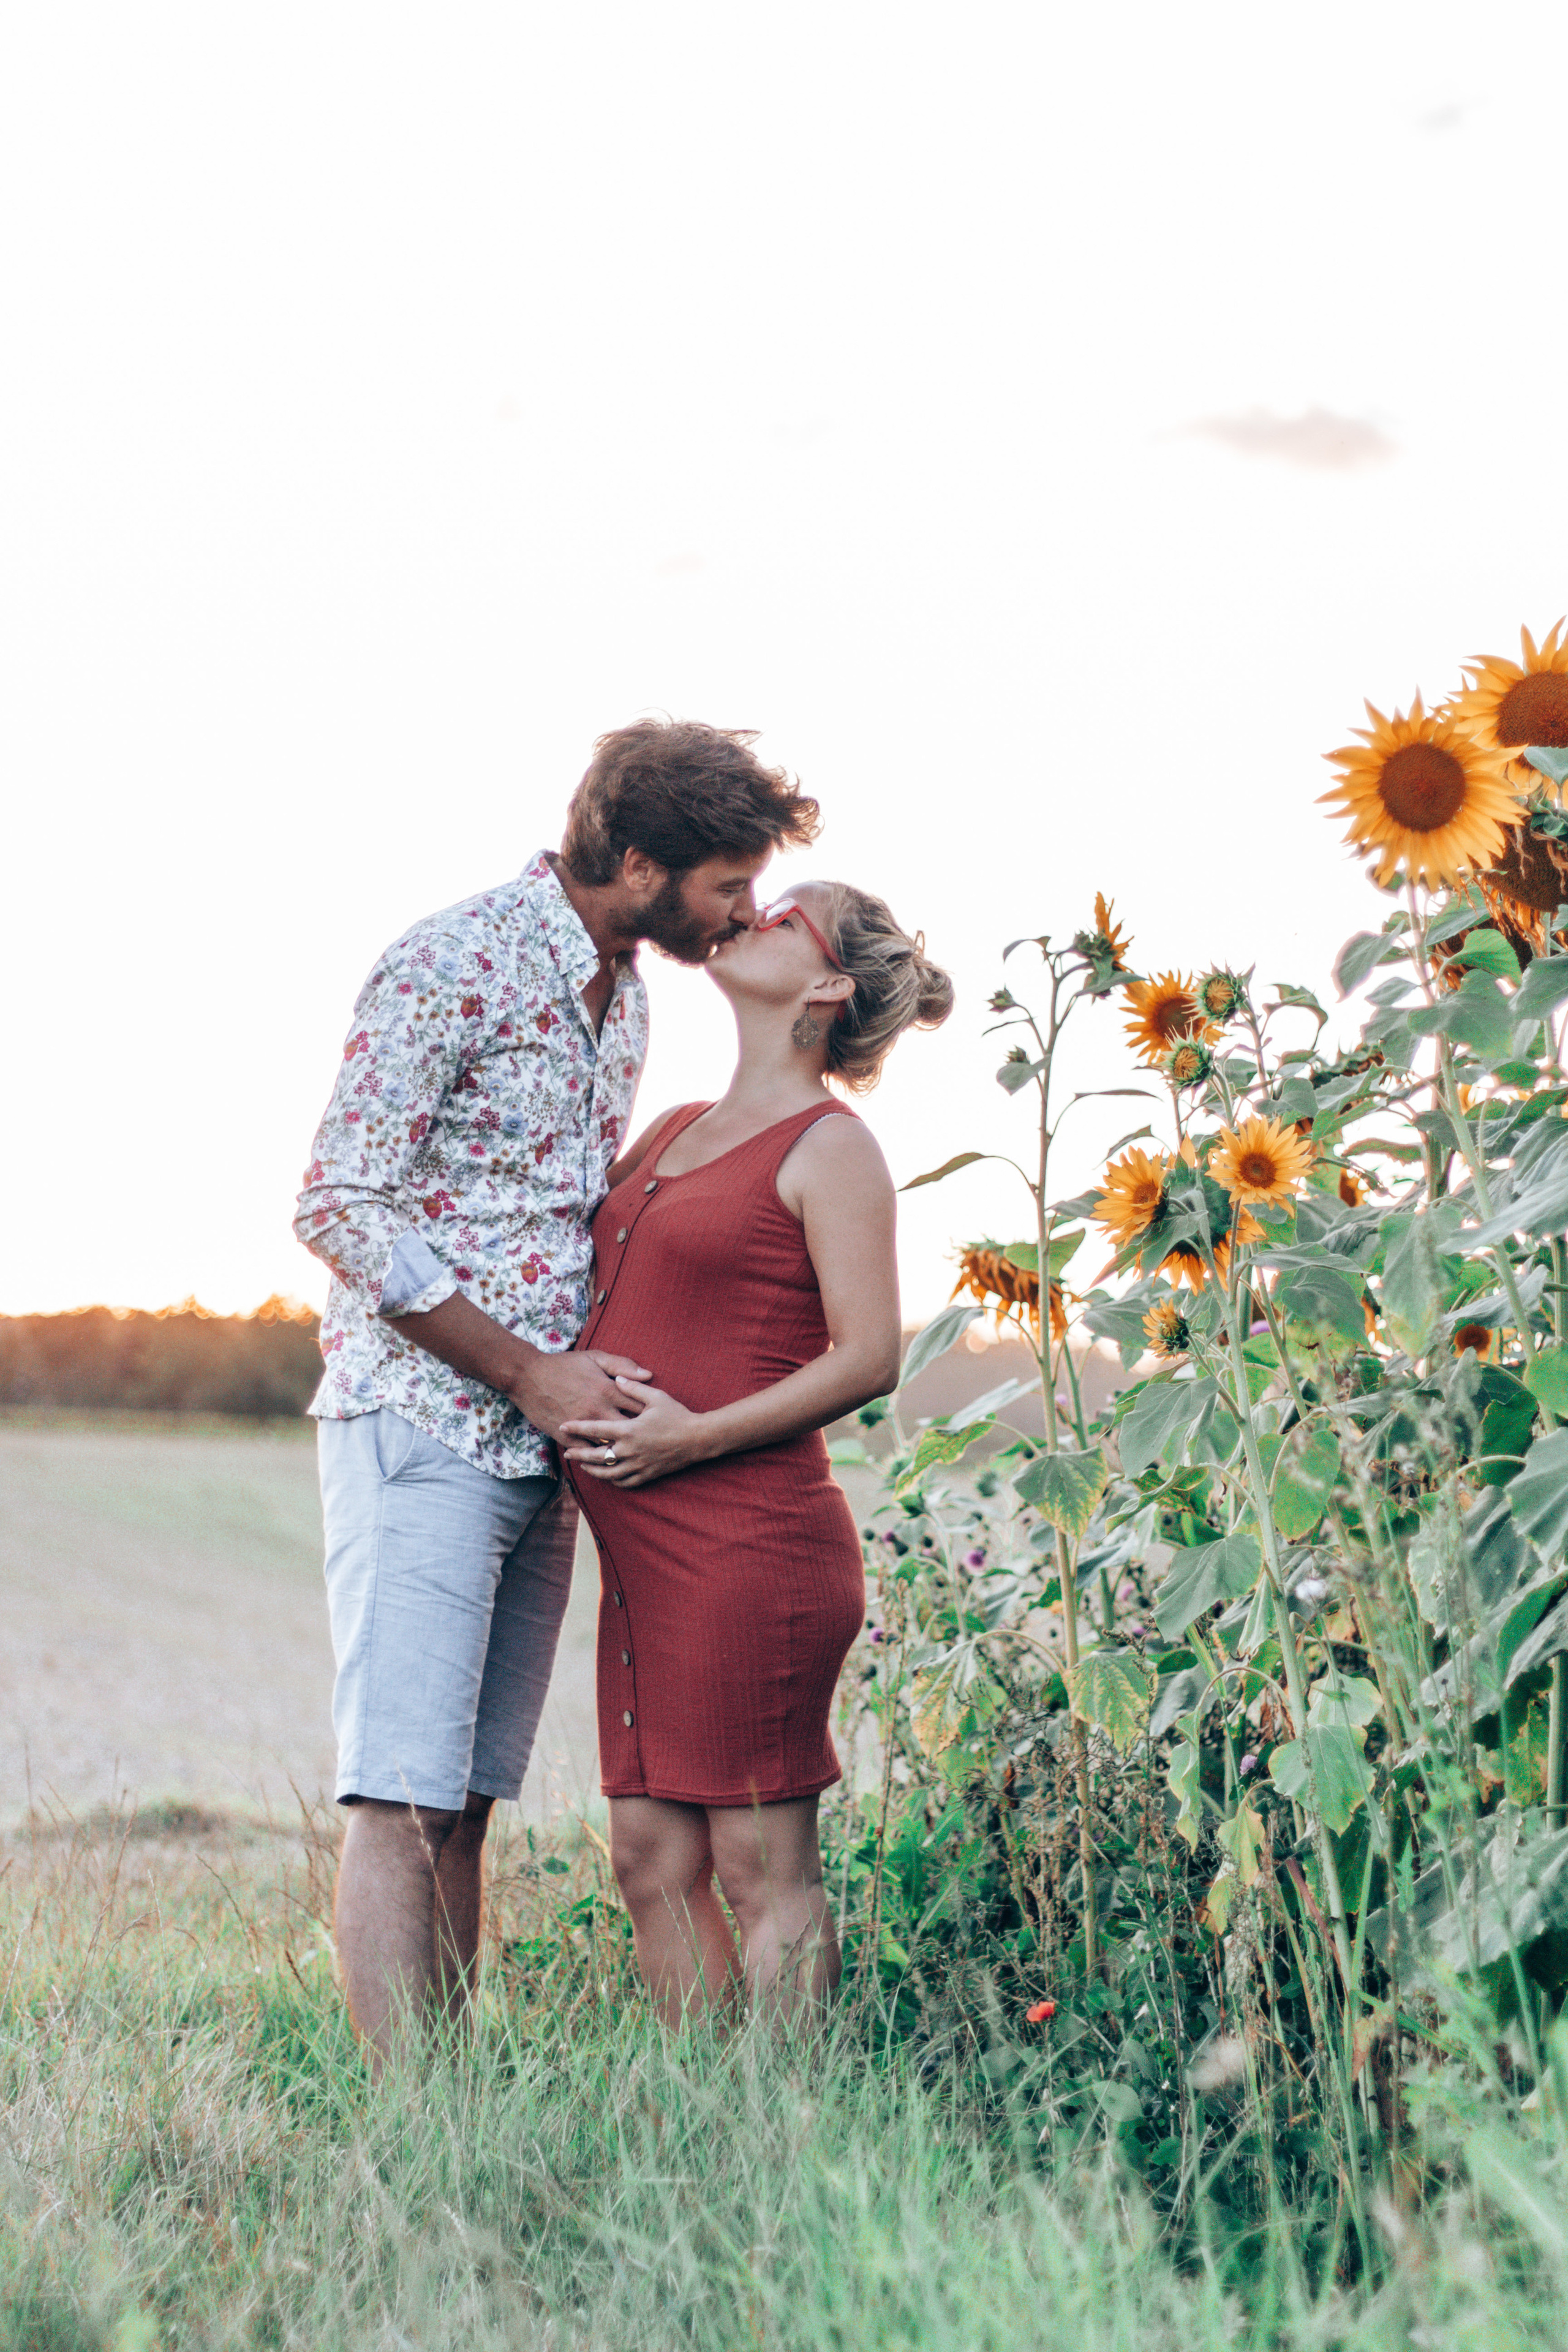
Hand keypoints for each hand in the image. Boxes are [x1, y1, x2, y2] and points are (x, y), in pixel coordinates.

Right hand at [509, 1350, 650, 1445]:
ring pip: (610, 1445)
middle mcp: (598, 1410)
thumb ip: (623, 1366)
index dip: (652, 1413)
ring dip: (621, 1448)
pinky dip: (598, 1456)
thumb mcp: (595, 1358)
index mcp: (608, 1390)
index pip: (639, 1405)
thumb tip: (649, 1374)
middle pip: (629, 1430)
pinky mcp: (567, 1437)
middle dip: (641, 1435)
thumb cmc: (564, 1365)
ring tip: (633, 1452)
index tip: (658, 1417)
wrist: (528, 1377)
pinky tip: (607, 1458)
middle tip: (651, 1439)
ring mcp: (583, 1426)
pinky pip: (588, 1452)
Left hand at [561, 1378, 705, 1487]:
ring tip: (583, 1465)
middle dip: (579, 1454)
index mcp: (630, 1429)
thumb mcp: (656, 1397)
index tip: (563, 1426)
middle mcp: (630, 1450)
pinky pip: (625, 1482)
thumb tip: (617, 1379)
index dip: (577, 1427)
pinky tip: (607, 1475)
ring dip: (592, 1470)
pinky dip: (613, 1480)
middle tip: (566, 1452)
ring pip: (608, 1473)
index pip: (596, 1428)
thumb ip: (634, 1388)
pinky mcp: (647, 1474)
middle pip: (597, 1455)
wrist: (698, 1439)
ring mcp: (638, 1465)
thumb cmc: (677, 1415)